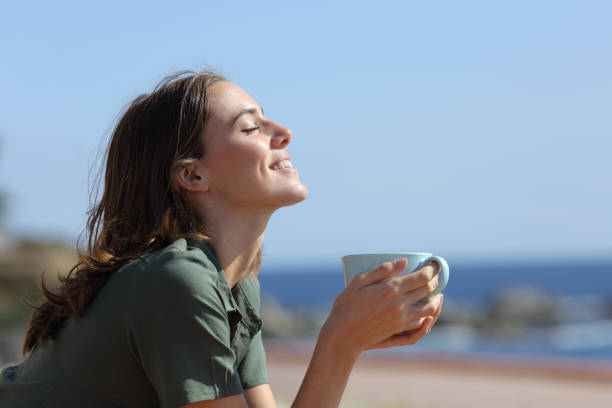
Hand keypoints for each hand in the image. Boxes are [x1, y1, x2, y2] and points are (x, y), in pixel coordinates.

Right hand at [319, 258, 442, 356]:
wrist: (343, 334)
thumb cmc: (346, 305)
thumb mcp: (358, 281)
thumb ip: (382, 270)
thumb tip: (404, 261)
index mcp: (391, 290)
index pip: (422, 277)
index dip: (432, 269)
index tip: (433, 263)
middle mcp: (400, 305)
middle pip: (427, 290)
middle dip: (435, 280)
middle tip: (435, 274)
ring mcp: (401, 319)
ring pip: (429, 309)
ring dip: (437, 300)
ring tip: (438, 294)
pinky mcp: (398, 330)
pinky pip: (420, 323)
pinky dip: (429, 316)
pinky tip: (428, 312)